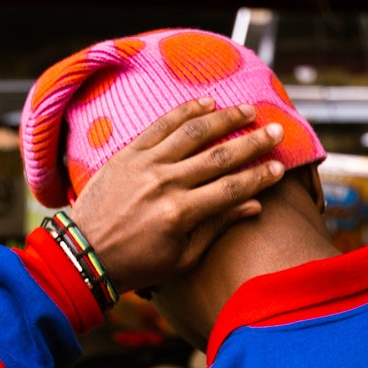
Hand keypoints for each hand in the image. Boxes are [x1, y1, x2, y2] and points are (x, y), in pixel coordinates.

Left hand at [70, 98, 285, 291]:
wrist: (87, 253)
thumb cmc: (138, 264)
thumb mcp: (182, 257)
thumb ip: (217, 227)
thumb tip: (254, 206)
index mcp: (181, 214)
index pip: (231, 189)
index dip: (259, 178)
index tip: (280, 169)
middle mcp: (165, 184)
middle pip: (219, 156)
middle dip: (252, 143)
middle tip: (277, 132)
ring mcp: (146, 164)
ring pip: (192, 133)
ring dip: (224, 118)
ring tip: (248, 110)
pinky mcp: (129, 152)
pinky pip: (162, 124)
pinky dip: (186, 111)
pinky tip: (207, 103)